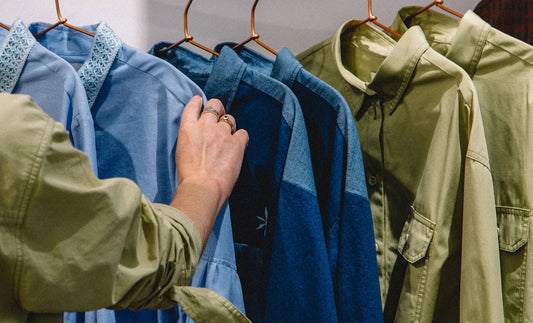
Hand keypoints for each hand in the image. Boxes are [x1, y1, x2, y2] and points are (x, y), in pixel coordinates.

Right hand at [170, 96, 247, 247]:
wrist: (201, 188)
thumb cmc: (188, 177)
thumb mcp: (182, 152)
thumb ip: (191, 140)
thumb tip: (201, 140)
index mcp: (188, 128)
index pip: (193, 105)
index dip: (199, 102)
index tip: (201, 102)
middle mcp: (205, 126)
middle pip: (215, 104)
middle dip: (218, 109)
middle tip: (220, 119)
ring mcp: (222, 133)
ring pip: (230, 118)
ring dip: (230, 126)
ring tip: (228, 139)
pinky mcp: (236, 143)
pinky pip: (243, 133)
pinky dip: (241, 139)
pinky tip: (238, 147)